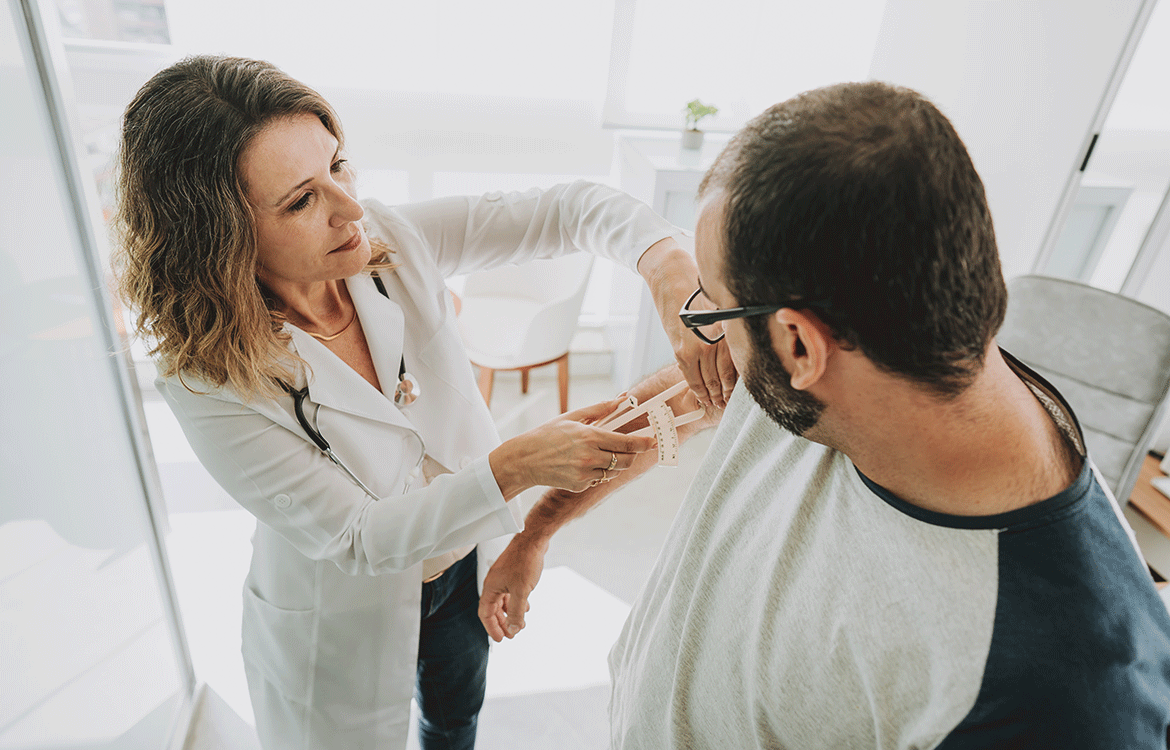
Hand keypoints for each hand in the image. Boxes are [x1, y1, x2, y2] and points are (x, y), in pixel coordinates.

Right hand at [479, 532, 547, 641]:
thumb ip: (516, 612)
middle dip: (502, 623)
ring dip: (510, 613)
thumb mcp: (521, 592)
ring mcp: (503, 578)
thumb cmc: (525, 560)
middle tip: (511, 634)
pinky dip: (516, 602)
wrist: (533, 539)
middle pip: (493, 609)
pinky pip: (510, 593)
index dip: (492, 628)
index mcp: (491, 587)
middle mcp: (494, 583)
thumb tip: (513, 628)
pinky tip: (525, 606)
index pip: (485, 613)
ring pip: (503, 601)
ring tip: (519, 622)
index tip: (500, 638)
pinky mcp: (511, 573)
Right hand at [489, 398, 657, 498]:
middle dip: (634, 455)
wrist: (525, 460)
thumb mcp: (572, 416)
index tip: (655, 441)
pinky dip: (597, 472)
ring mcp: (585, 474)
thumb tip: (622, 399)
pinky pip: (599, 479)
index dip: (644, 443)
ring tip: (598, 454)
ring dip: (614, 463)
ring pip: (614, 472)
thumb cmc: (548, 434)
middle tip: (635, 449)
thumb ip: (600, 408)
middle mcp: (589, 457)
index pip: (626, 442)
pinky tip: (582, 464)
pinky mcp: (580, 486)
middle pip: (626, 461)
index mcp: (589, 436)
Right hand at [638, 238, 737, 408]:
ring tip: (716, 404)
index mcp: (728, 329)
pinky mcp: (680, 349)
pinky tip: (703, 397)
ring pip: (708, 380)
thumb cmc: (696, 285)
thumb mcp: (720, 305)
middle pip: (723, 377)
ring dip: (712, 395)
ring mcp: (697, 347)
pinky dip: (698, 389)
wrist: (670, 274)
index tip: (739, 394)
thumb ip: (729, 328)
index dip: (738, 385)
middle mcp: (714, 340)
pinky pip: (691, 377)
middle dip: (726, 394)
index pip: (737, 367)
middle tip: (729, 405)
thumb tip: (741, 350)